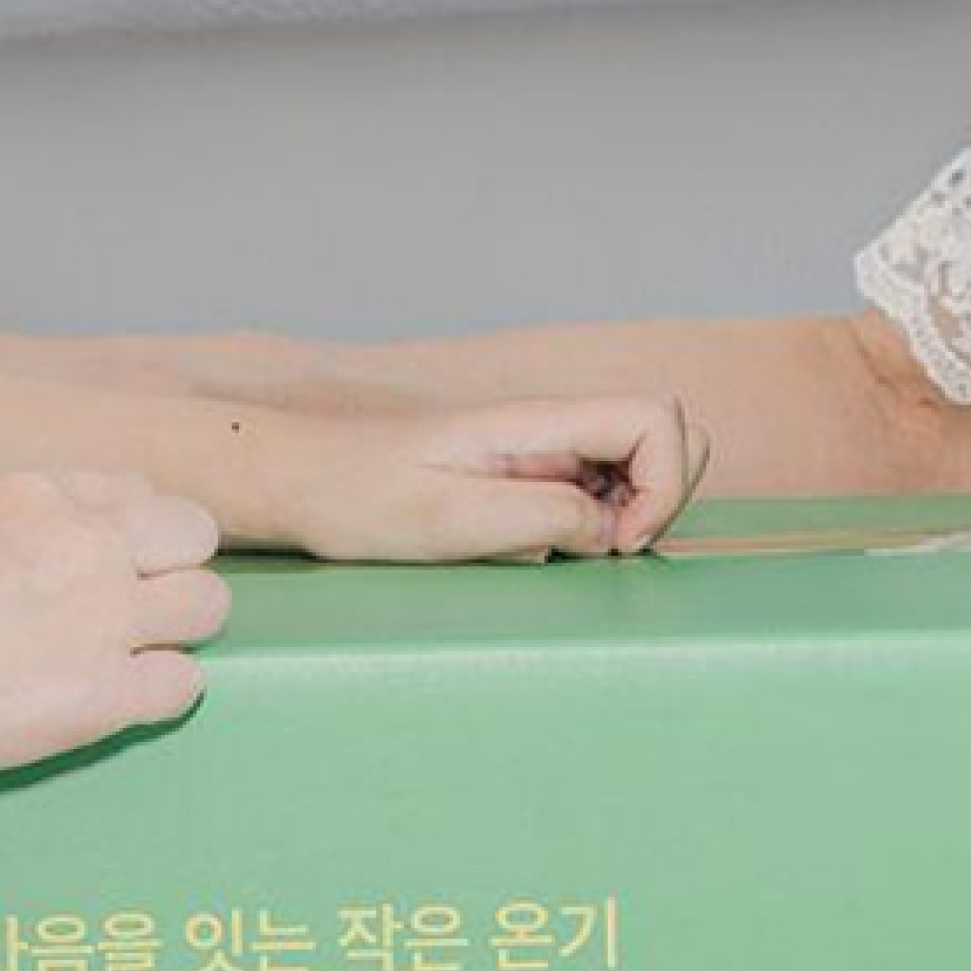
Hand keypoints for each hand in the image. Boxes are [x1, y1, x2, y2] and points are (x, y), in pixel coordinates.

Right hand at [0, 468, 230, 802]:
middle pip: (193, 535)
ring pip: (208, 605)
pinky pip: (184, 684)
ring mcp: (103, 618)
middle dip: (175, 569)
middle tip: (143, 608)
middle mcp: (85, 543)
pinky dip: (159, 696)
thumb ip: (20, 525)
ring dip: (181, 631)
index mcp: (39, 494)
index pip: (137, 491)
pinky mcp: (107, 695)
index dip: (134, 531)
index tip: (117, 561)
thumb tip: (69, 537)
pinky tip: (118, 700)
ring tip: (136, 655)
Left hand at [234, 394, 695, 561]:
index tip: (619, 541)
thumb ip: (542, 515)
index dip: (664, 482)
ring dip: (636, 512)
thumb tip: (612, 530)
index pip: (655, 417)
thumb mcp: (448, 519)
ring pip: (641, 462)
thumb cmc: (360, 498)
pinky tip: (554, 550)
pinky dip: (605, 524)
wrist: (305, 483)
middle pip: (666, 431)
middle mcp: (551, 427)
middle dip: (664, 494)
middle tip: (608, 549)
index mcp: (535, 422)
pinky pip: (603, 489)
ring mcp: (546, 449)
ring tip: (576, 553)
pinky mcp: (532, 475)